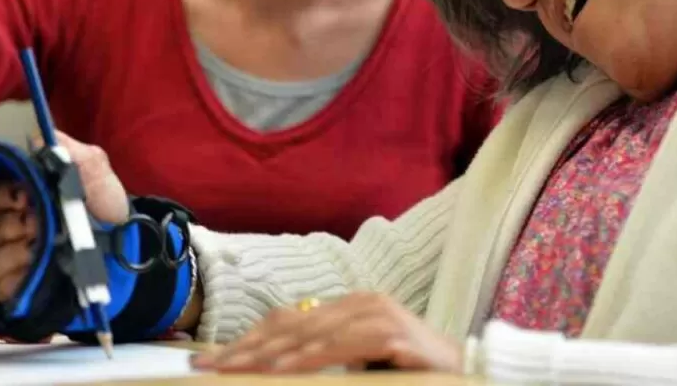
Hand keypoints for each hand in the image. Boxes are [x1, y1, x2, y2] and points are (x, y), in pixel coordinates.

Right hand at [0, 132, 128, 302]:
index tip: (24, 199)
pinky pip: (2, 286)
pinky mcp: (21, 286)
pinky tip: (39, 272)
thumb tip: (39, 137)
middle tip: (40, 226)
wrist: (125, 248)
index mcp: (31, 196)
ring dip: (19, 254)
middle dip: (14, 226)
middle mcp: (18, 225)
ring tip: (45, 250)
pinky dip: (19, 278)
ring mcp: (17, 258)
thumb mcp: (97, 170)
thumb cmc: (109, 205)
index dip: (7, 197)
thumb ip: (71, 151)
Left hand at [190, 292, 462, 373]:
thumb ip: (325, 359)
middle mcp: (359, 303)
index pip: (287, 320)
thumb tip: (277, 370)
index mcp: (348, 308)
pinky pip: (340, 346)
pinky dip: (307, 359)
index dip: (247, 339)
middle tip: (206, 367)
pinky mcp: (391, 332)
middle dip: (244, 347)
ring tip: (232, 371)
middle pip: (289, 324)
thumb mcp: (360, 365)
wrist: (469, 372)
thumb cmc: (412, 372)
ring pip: (308, 333)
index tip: (211, 360)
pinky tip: (281, 370)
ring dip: (266, 354)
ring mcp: (375, 314)